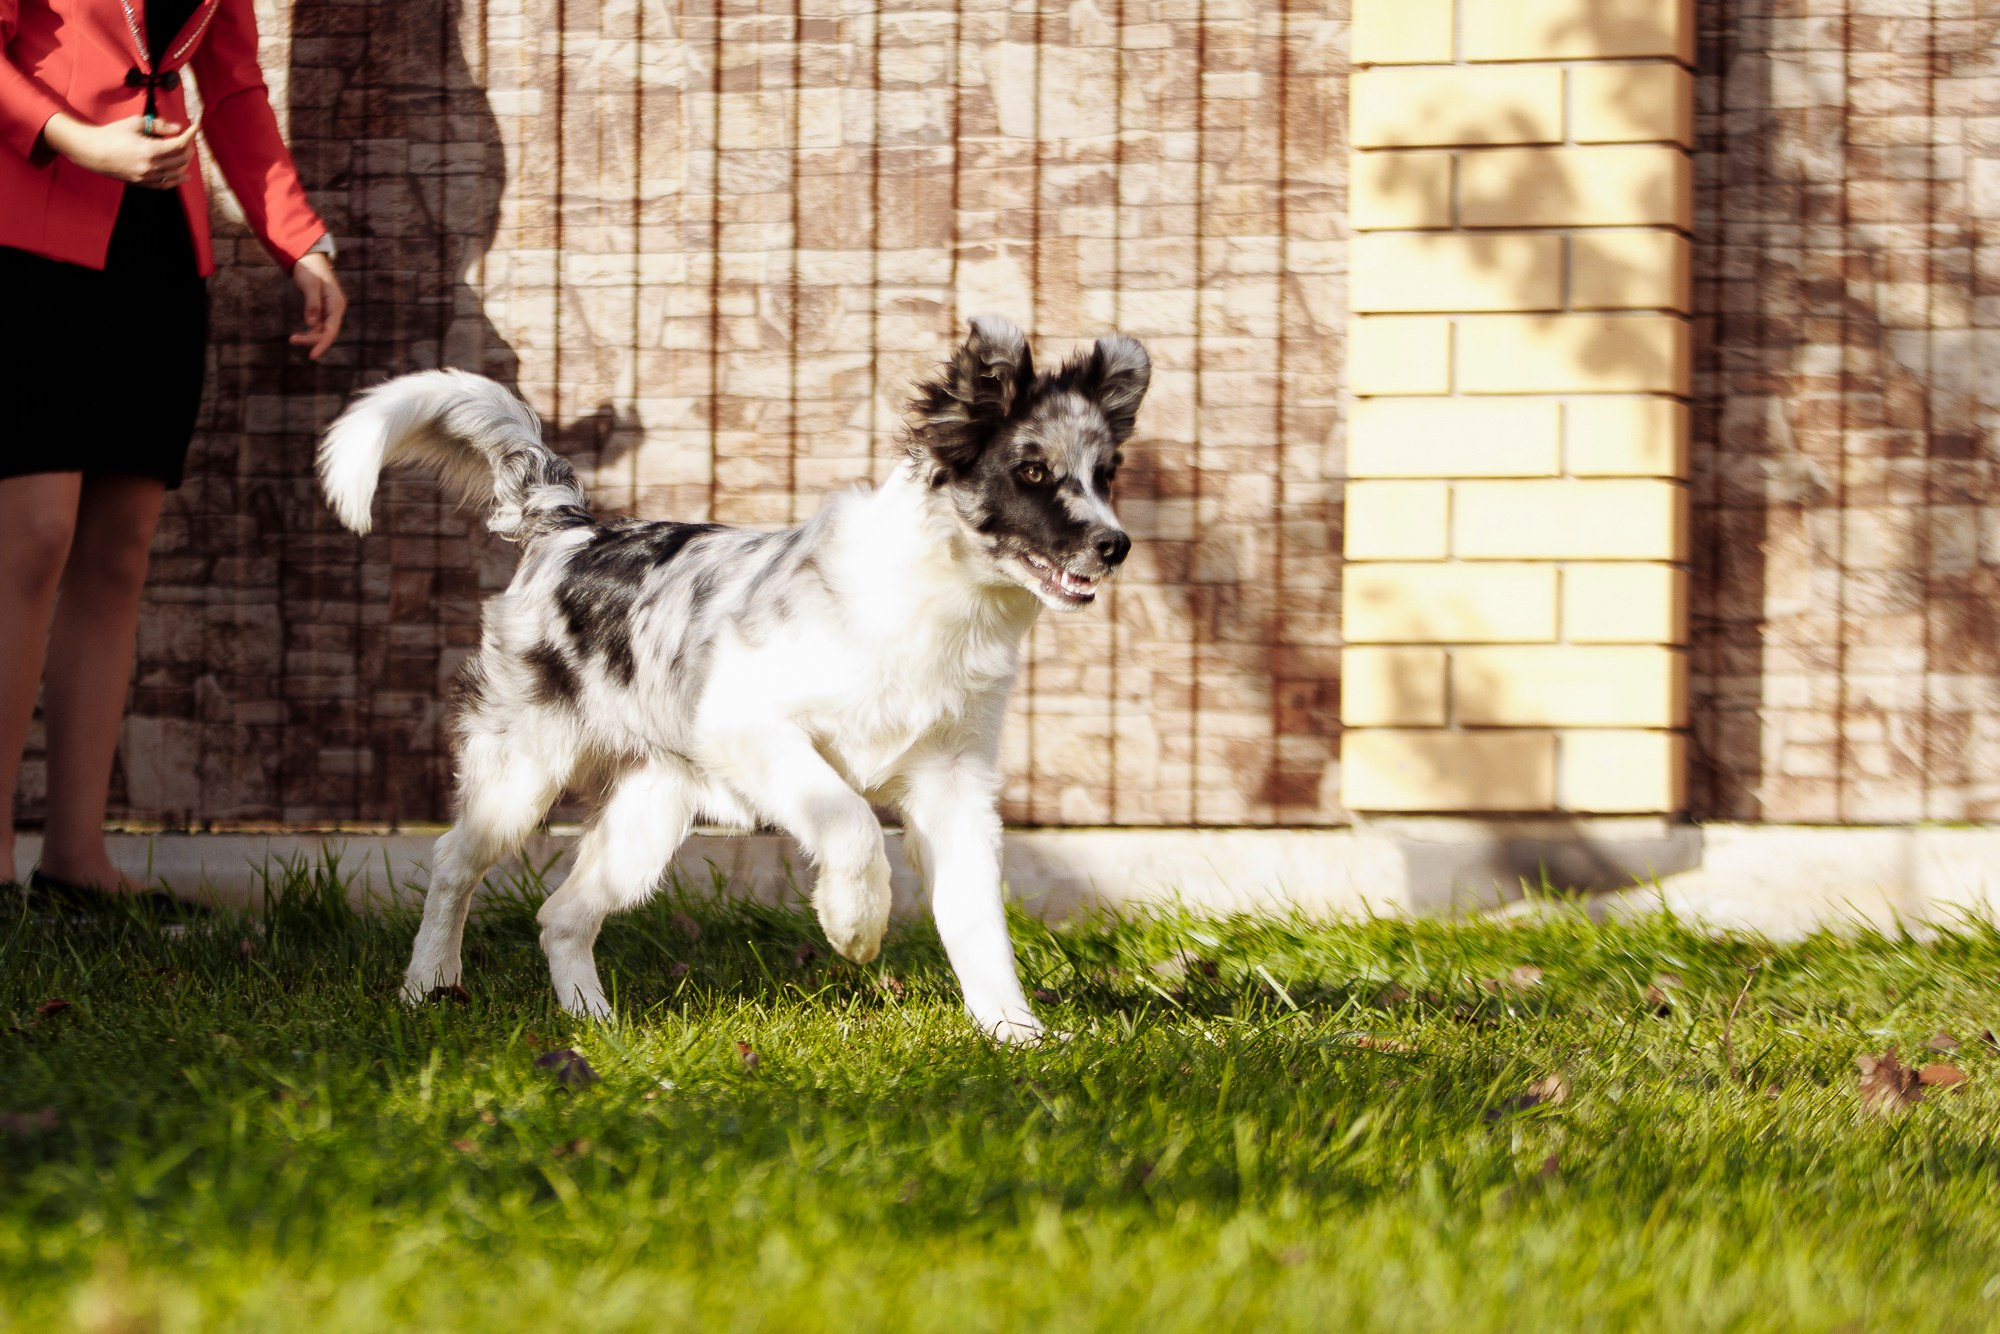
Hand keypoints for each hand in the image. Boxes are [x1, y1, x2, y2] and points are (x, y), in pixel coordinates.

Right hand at [41, 113, 198, 188]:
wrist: (92, 151)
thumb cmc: (111, 134)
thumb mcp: (135, 123)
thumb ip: (158, 125)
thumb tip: (177, 128)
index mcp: (150, 150)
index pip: (179, 144)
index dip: (190, 135)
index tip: (195, 127)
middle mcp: (151, 166)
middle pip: (181, 159)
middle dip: (188, 147)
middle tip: (187, 139)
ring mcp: (147, 176)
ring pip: (176, 173)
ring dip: (184, 162)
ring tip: (186, 153)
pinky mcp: (142, 182)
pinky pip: (165, 184)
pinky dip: (176, 179)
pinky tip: (184, 175)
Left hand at [290, 252, 346, 359]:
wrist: (308, 256)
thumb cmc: (309, 268)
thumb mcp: (309, 285)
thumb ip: (312, 304)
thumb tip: (311, 324)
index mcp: (336, 303)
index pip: (331, 330)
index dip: (322, 343)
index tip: (312, 355)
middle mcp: (335, 308)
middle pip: (327, 332)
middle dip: (312, 339)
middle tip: (293, 339)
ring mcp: (330, 309)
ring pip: (323, 330)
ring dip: (310, 336)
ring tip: (293, 339)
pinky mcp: (323, 308)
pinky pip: (319, 325)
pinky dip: (310, 331)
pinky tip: (299, 334)